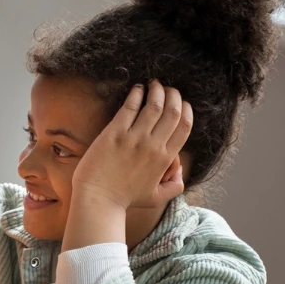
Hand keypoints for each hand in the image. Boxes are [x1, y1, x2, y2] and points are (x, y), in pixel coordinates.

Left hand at [71, 81, 192, 212]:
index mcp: (165, 158)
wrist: (98, 199)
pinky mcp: (114, 133)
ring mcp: (134, 138)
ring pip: (154, 105)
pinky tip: (137, 88)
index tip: (182, 103)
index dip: (186, 110)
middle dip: (174, 95)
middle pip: (173, 111)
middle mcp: (153, 146)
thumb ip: (174, 186)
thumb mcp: (156, 197)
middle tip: (169, 89)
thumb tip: (180, 170)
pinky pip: (130, 107)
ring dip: (157, 90)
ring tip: (154, 83)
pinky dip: (137, 94)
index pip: (184, 127)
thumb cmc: (124, 198)